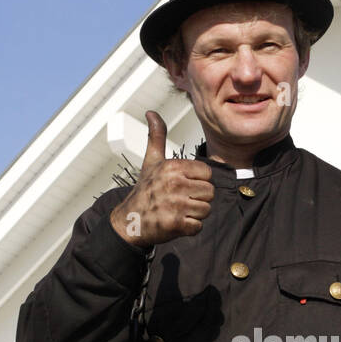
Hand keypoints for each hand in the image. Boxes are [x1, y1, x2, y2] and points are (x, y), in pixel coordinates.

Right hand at [109, 110, 214, 247]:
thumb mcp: (152, 161)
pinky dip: (190, 228)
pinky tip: (176, 223)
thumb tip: (151, 112)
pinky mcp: (177, 224)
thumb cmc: (145, 190)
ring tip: (178, 211)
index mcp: (173, 167)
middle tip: (180, 201)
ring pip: (206, 210)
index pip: (207, 173)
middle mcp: (175, 184)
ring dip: (195, 214)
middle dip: (198, 199)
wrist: (130, 221)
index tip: (182, 185)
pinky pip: (198, 226)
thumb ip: (156, 137)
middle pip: (210, 192)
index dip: (198, 181)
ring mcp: (176, 204)